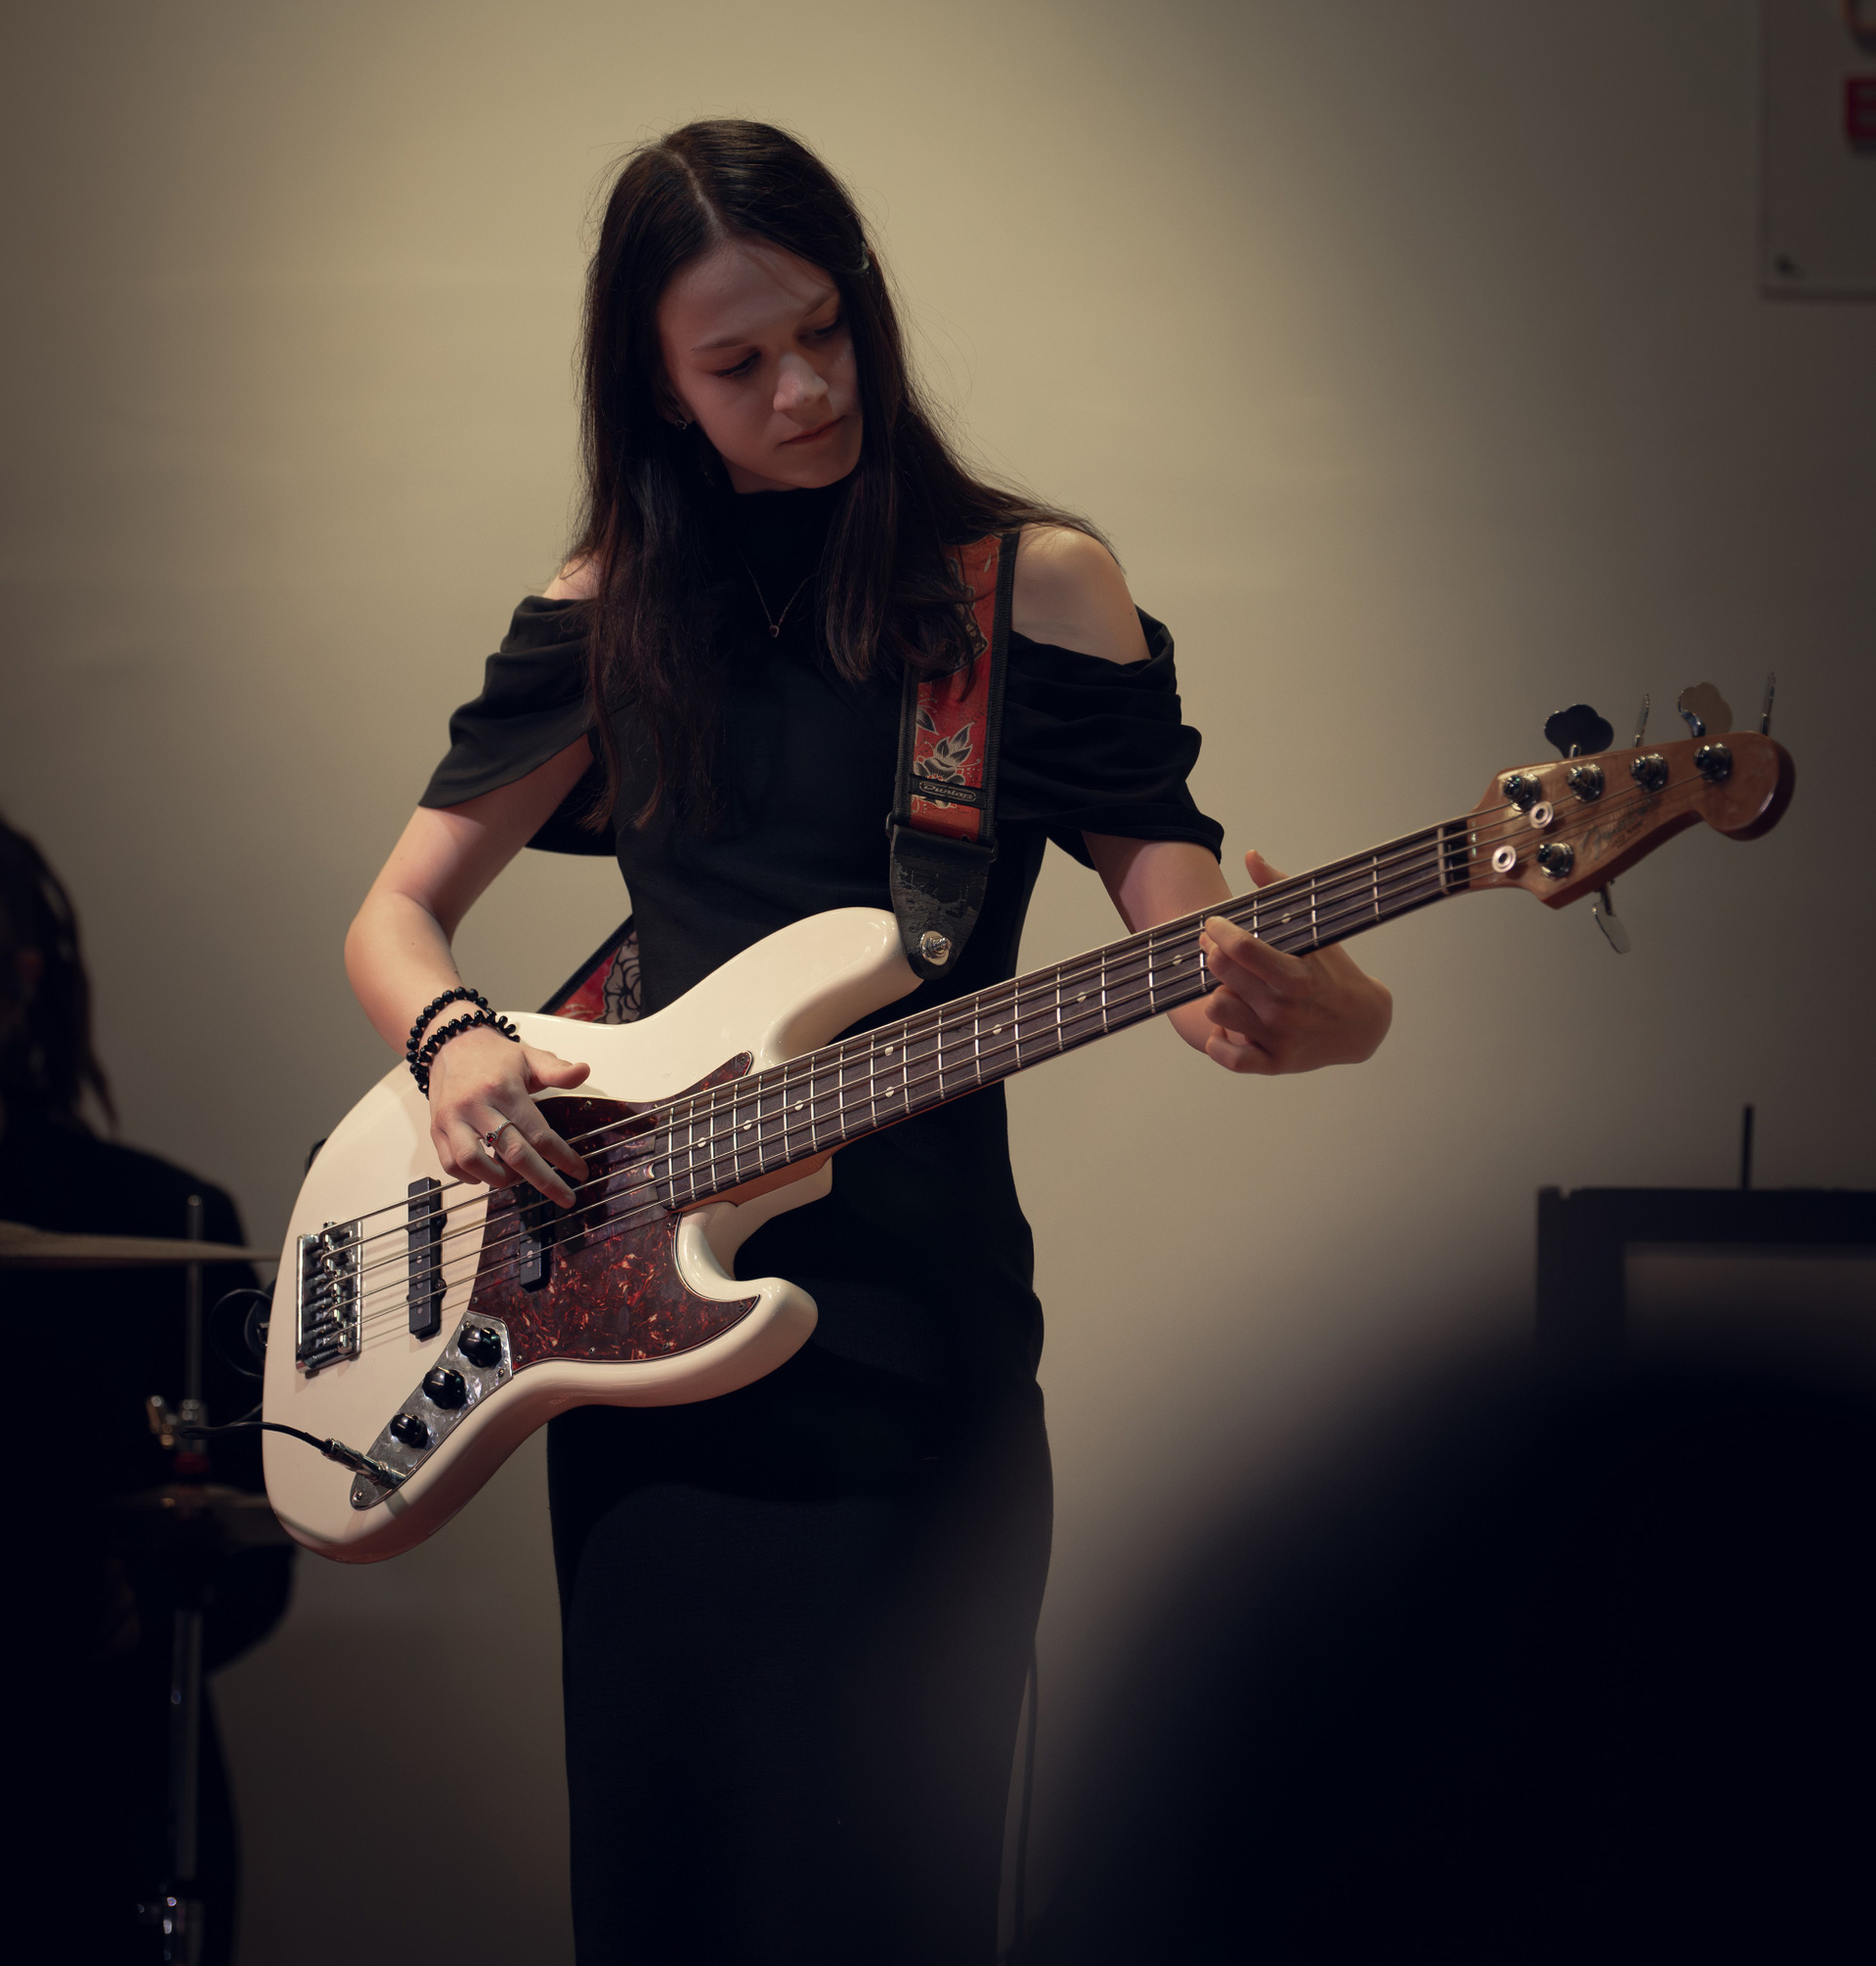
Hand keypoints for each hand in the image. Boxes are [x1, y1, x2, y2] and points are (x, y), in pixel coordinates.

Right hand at [426, 1026, 590, 1204]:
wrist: (450, 1043)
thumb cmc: (495, 1056)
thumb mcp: (530, 1057)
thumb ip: (557, 1069)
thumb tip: (584, 1070)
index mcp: (503, 1089)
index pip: (538, 1132)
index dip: (562, 1156)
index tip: (579, 1171)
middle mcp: (476, 1105)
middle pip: (512, 1153)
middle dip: (543, 1180)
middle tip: (565, 1196)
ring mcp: (452, 1119)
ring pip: (473, 1163)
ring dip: (500, 1179)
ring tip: (518, 1177)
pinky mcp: (436, 1129)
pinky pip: (450, 1164)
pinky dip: (471, 1177)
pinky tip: (488, 1172)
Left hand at [1192, 850, 1393, 1074]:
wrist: (1364, 1026)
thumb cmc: (1336, 973)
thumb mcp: (1316, 932)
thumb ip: (1280, 890)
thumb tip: (1250, 855)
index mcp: (1296, 975)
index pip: (1241, 948)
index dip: (1218, 931)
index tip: (1214, 924)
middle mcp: (1284, 1009)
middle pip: (1222, 974)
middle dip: (1211, 953)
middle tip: (1214, 947)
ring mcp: (1278, 1039)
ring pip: (1217, 1009)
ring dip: (1217, 994)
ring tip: (1228, 986)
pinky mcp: (1274, 1064)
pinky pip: (1228, 1057)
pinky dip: (1220, 1041)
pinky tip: (1227, 1023)